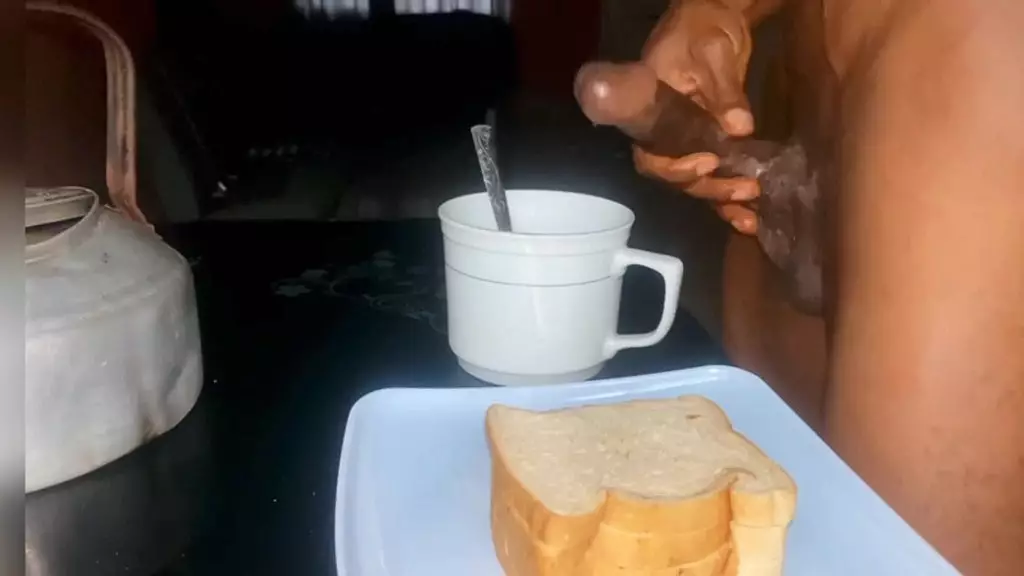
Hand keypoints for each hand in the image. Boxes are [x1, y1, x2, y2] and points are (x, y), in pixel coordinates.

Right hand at [635, 0, 758, 233]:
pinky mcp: (704, 143)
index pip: (651, 154)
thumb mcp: (713, 52)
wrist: (713, 18)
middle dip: (708, 188)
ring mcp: (682, 140)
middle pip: (674, 176)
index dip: (675, 167)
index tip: (707, 162)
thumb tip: (739, 127)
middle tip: (745, 188)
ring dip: (722, 198)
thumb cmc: (703, 27)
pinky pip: (712, 176)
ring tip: (752, 209)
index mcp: (649, 110)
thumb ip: (725, 90)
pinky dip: (728, 196)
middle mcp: (660, 132)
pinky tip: (749, 217)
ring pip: (695, 181)